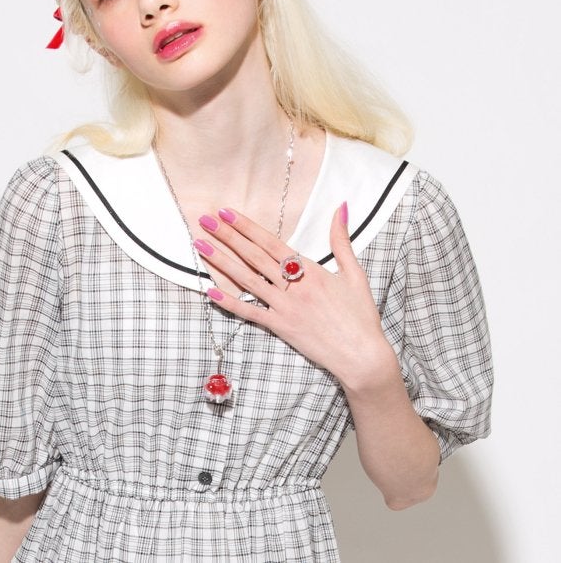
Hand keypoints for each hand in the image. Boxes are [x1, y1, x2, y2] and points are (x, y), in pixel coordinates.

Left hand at [195, 203, 390, 385]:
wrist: (362, 356)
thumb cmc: (361, 315)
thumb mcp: (355, 273)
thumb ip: (342, 240)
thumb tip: (342, 207)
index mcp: (311, 271)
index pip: (271, 243)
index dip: (248, 227)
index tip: (228, 212)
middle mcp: (294, 287)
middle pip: (254, 257)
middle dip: (228, 236)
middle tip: (205, 220)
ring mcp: (284, 308)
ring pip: (247, 280)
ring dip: (222, 262)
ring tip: (200, 246)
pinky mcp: (280, 328)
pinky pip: (249, 313)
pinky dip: (228, 303)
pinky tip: (209, 291)